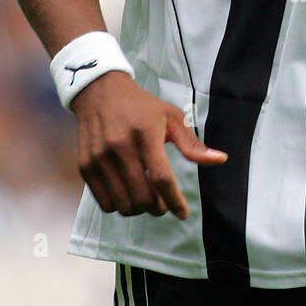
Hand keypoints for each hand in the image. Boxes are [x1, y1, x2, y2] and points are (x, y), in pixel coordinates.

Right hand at [71, 72, 226, 218]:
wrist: (100, 92)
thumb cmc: (141, 107)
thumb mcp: (171, 118)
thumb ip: (193, 144)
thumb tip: (220, 160)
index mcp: (145, 134)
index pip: (162, 178)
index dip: (175, 201)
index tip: (183, 213)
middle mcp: (120, 147)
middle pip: (143, 197)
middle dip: (158, 208)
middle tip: (163, 202)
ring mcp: (99, 158)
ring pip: (123, 205)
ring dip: (139, 209)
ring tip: (145, 197)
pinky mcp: (85, 166)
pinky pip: (104, 202)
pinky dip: (119, 205)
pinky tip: (127, 193)